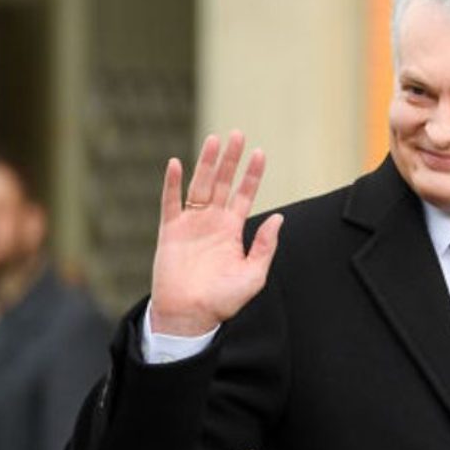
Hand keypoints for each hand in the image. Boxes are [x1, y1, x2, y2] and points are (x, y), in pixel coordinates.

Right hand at [149, 131, 282, 335]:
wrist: (190, 315)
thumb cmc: (223, 300)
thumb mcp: (254, 274)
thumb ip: (265, 246)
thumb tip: (278, 218)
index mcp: (232, 230)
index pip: (244, 194)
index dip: (252, 174)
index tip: (261, 153)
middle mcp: (212, 222)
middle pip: (222, 182)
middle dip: (230, 159)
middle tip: (238, 134)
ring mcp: (191, 224)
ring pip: (199, 185)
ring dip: (206, 162)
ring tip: (214, 140)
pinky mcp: (170, 231)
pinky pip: (170, 202)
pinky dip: (173, 183)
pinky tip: (177, 164)